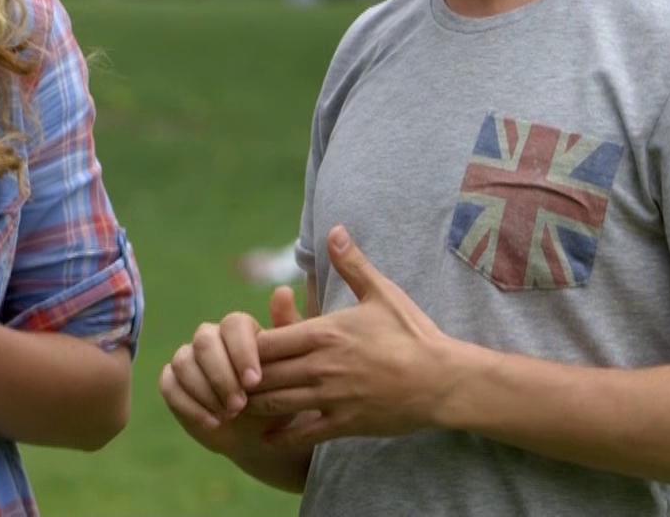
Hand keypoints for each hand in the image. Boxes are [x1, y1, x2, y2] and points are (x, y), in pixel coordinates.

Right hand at [160, 284, 303, 461]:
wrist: (260, 433)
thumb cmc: (279, 397)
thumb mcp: (292, 370)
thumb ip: (289, 331)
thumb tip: (283, 290)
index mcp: (239, 330)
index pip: (233, 324)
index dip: (241, 351)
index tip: (254, 382)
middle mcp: (210, 338)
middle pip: (204, 341)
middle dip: (221, 375)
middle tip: (239, 405)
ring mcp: (188, 358)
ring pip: (183, 361)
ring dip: (204, 391)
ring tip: (227, 416)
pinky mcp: (172, 381)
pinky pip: (169, 384)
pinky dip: (189, 405)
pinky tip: (211, 423)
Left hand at [246, 226, 460, 445]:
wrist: (444, 380)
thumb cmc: (412, 334)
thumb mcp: (382, 293)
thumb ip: (352, 264)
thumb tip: (335, 230)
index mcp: (325, 332)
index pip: (267, 341)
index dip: (245, 347)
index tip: (236, 349)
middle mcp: (322, 365)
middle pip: (264, 373)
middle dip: (241, 378)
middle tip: (225, 380)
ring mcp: (333, 396)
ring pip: (276, 403)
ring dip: (254, 405)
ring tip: (237, 404)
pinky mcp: (346, 422)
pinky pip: (304, 434)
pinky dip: (281, 437)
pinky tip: (264, 439)